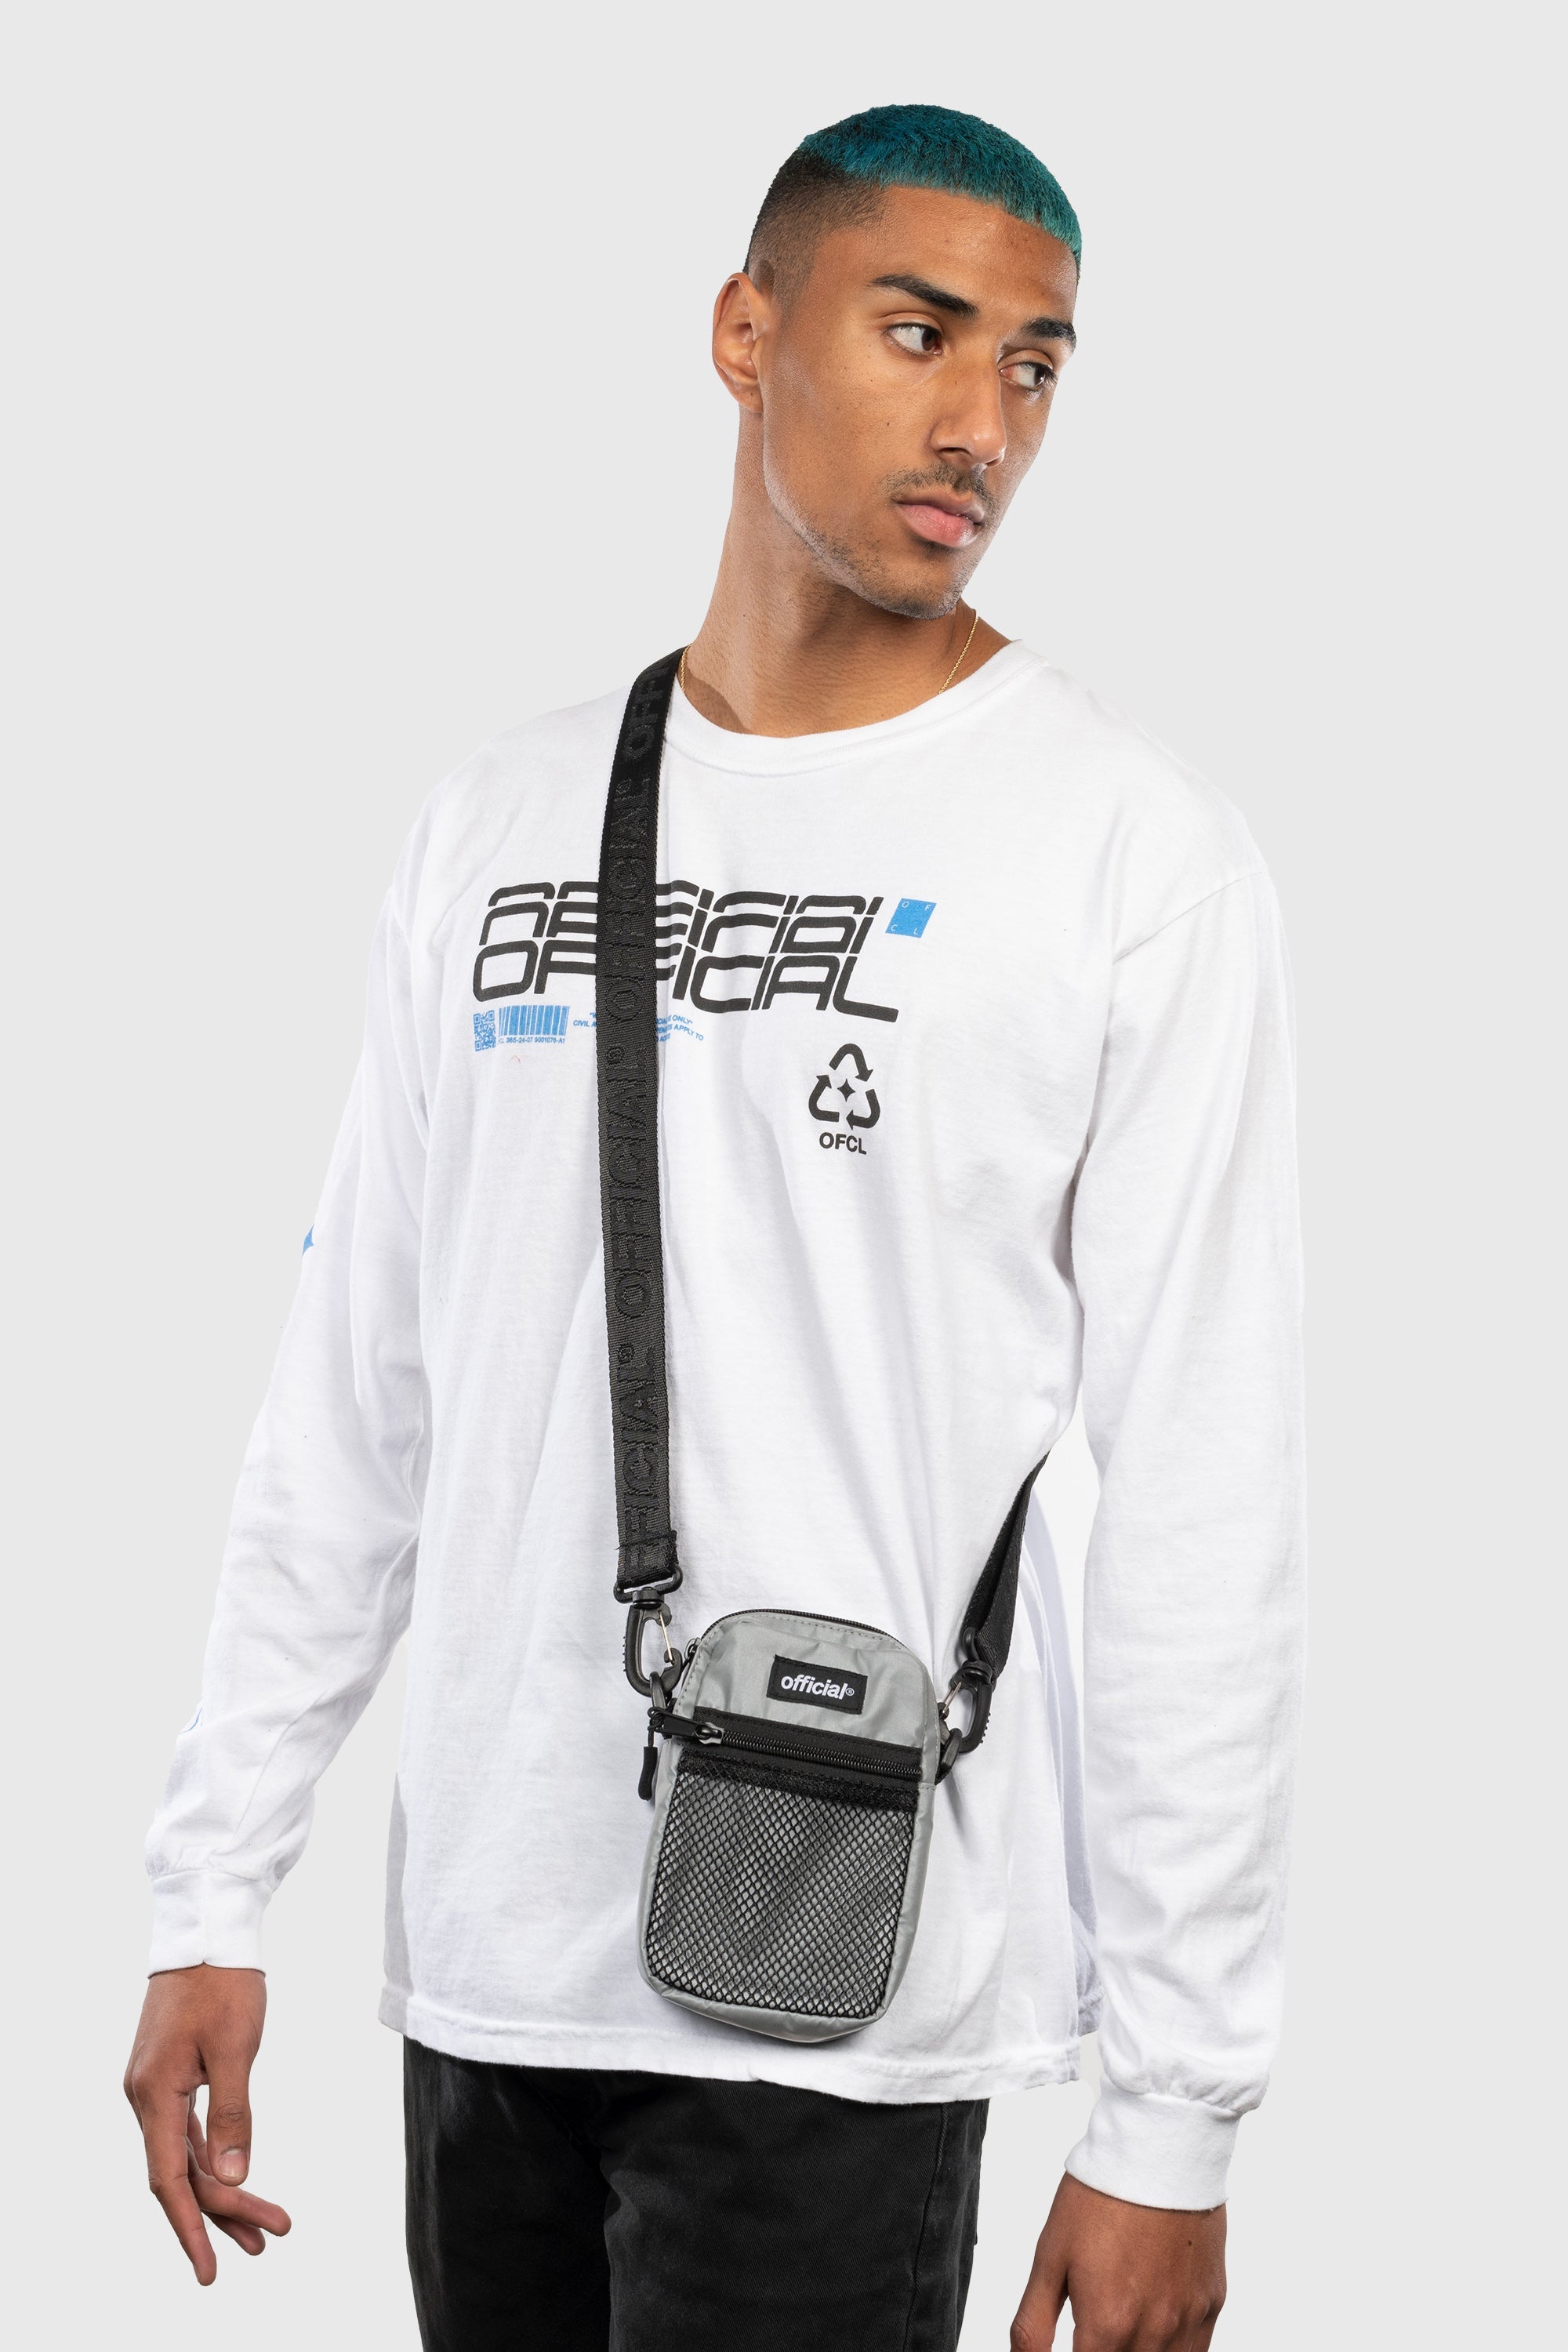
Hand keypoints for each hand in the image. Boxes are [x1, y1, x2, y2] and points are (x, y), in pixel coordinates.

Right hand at [124, 1963, 290, 2284]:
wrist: (205, 1928)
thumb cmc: (222, 1982)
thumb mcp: (235, 2047)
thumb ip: (232, 2115)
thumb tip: (230, 2179)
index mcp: (154, 2094)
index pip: (170, 2180)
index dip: (192, 2228)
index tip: (211, 2270)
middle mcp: (145, 2096)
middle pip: (180, 2173)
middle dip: (223, 2213)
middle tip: (269, 2239)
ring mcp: (155, 2086)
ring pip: (184, 2156)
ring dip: (219, 2192)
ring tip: (261, 2230)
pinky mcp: (169, 2074)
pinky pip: (186, 2132)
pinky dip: (210, 2159)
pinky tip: (230, 2180)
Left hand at [1011, 2173, 1225, 2349]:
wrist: (1158, 2148)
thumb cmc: (1102, 2196)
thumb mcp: (1050, 2257)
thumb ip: (1032, 2326)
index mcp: (1108, 2324)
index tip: (1075, 2346)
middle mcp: (1153, 2333)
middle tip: (1094, 2335)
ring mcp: (1187, 2321)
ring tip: (1120, 2325)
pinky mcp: (1211, 2304)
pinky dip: (1172, 2350)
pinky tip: (1152, 2325)